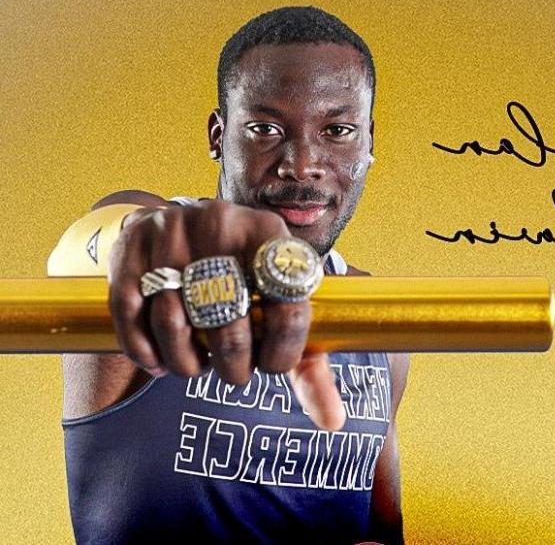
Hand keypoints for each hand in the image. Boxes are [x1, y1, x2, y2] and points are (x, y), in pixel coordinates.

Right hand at [107, 199, 345, 430]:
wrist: (180, 227)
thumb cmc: (242, 280)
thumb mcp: (281, 302)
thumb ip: (310, 364)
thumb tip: (333, 421)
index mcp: (270, 235)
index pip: (289, 305)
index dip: (283, 352)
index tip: (272, 365)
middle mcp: (221, 225)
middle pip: (229, 321)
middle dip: (233, 367)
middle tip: (235, 373)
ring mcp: (171, 234)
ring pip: (174, 324)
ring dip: (188, 364)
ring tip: (199, 363)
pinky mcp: (130, 250)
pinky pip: (131, 319)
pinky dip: (146, 354)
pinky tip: (161, 361)